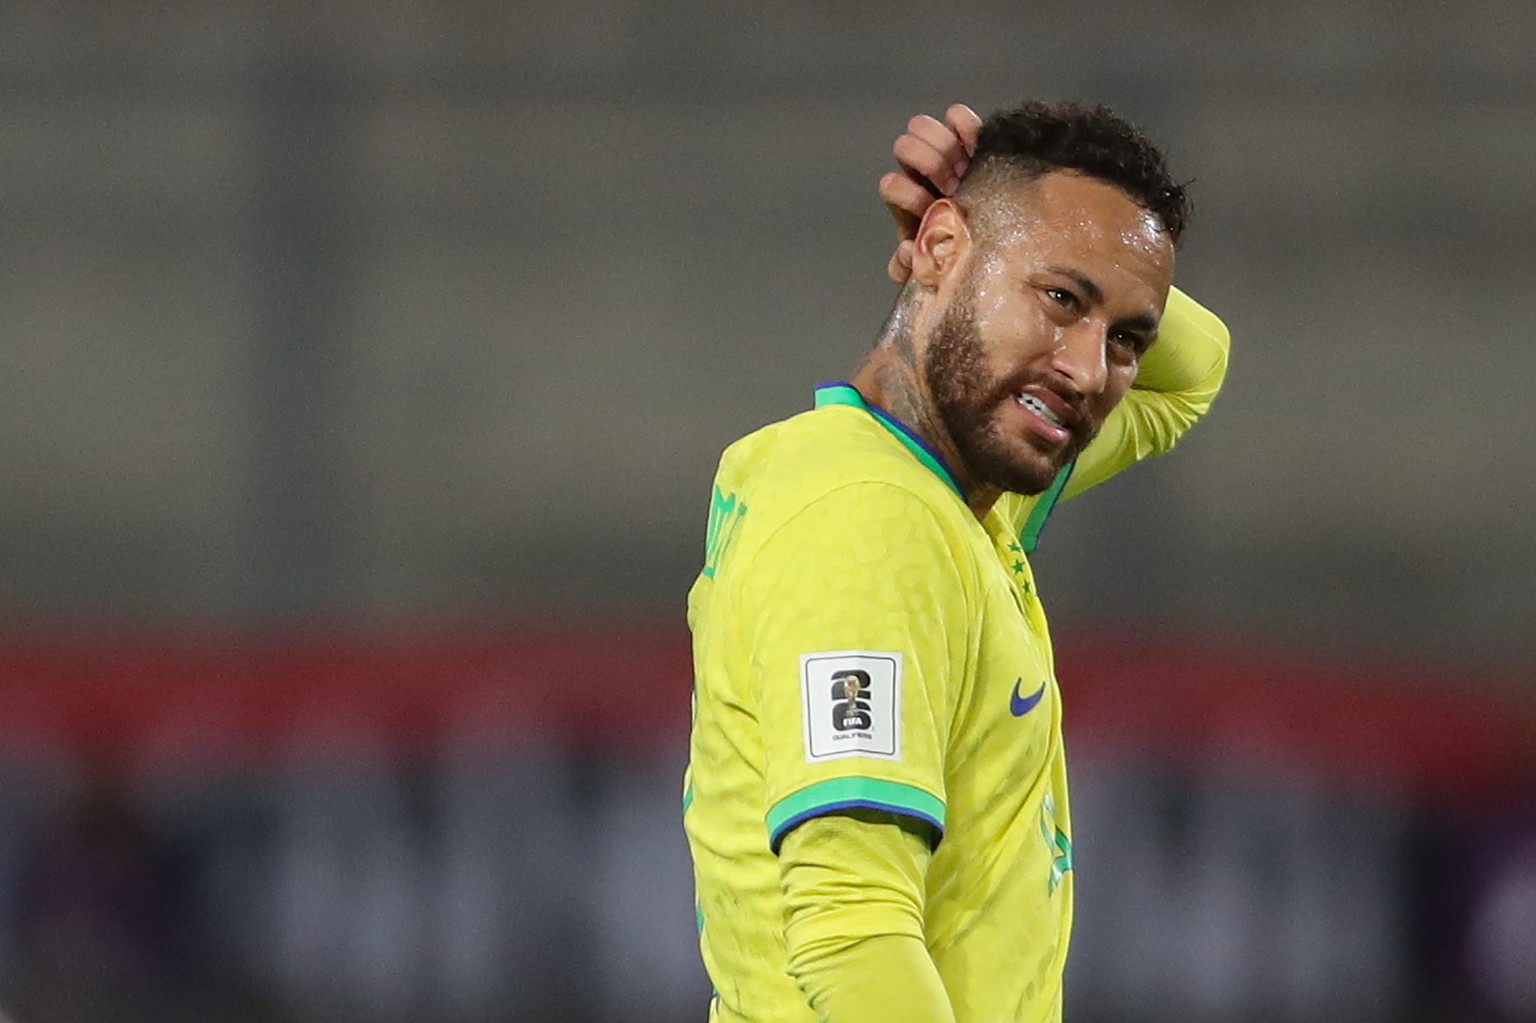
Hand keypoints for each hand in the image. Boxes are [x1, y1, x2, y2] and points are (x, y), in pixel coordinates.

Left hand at [880, 103, 981, 282]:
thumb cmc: (956, 246)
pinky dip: (965, 127)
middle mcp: (917, 170)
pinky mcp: (966, 135)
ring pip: (921, 125)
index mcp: (906, 198)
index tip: (934, 209)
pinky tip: (976, 149)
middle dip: (930, 165)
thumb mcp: (931, 265)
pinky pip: (957, 114)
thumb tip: (907, 249)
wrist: (986, 231)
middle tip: (952, 185)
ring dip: (945, 147)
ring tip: (965, 170)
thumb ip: (910, 267)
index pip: (890, 184)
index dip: (910, 194)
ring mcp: (939, 148)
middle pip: (903, 145)